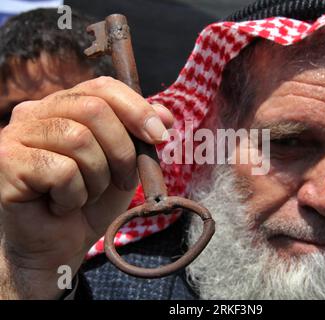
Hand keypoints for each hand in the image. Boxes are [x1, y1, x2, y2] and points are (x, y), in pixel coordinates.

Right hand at [0, 77, 173, 298]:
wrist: (59, 245)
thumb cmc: (91, 200)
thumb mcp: (124, 163)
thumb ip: (139, 135)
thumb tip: (165, 115)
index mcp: (64, 105)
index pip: (103, 87)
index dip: (137, 109)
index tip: (160, 136)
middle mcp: (35, 111)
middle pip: (94, 109)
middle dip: (121, 151)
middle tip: (122, 181)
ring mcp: (15, 134)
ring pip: (79, 139)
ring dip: (97, 178)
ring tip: (87, 195)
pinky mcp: (6, 161)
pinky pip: (61, 171)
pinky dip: (74, 196)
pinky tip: (61, 206)